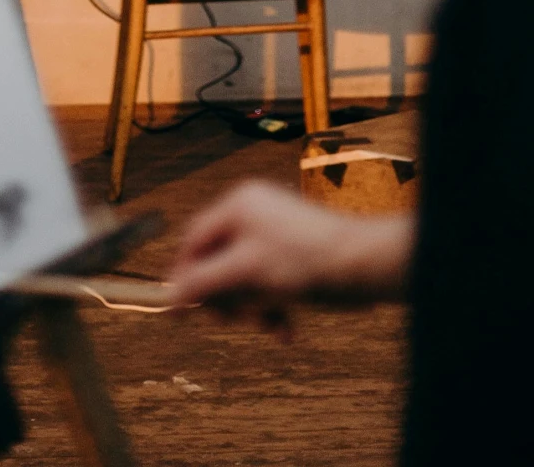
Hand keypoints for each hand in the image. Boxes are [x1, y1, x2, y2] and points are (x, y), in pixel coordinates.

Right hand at [168, 180, 412, 313]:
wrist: (364, 266)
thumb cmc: (306, 261)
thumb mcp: (246, 273)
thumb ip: (204, 282)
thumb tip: (169, 297)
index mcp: (238, 205)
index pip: (195, 238)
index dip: (185, 275)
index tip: (180, 308)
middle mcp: (254, 212)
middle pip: (219, 260)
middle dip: (227, 296)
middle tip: (233, 320)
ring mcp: (275, 232)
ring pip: (244, 277)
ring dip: (252, 307)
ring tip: (268, 325)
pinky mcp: (294, 253)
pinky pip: (268, 282)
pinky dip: (272, 305)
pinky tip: (285, 329)